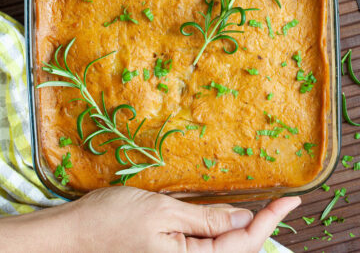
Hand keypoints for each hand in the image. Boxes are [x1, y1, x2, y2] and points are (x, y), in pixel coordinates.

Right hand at [0, 186, 299, 252]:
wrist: (73, 234)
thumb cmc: (112, 220)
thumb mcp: (163, 212)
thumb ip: (206, 220)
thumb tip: (245, 220)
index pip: (245, 242)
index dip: (270, 220)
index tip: (292, 200)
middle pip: (237, 248)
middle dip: (261, 225)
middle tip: (278, 200)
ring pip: (223, 247)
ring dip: (242, 227)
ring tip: (260, 205)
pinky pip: (205, 245)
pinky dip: (221, 229)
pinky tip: (226, 214)